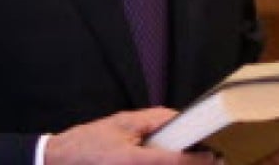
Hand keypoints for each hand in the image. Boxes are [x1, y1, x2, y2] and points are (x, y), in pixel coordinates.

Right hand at [45, 107, 223, 164]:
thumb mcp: (122, 122)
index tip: (213, 155)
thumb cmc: (90, 141)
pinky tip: (173, 160)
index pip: (173, 161)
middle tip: (213, 160)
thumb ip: (152, 120)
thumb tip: (178, 119)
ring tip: (199, 161)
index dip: (197, 160)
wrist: (65, 160)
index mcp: (133, 160)